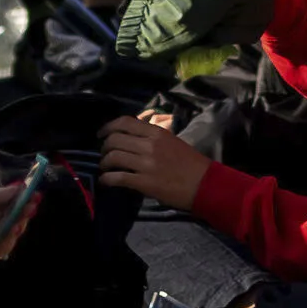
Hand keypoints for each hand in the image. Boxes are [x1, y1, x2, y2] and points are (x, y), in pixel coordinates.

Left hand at [96, 116, 211, 209]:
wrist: (205, 184)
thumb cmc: (191, 163)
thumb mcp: (172, 141)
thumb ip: (152, 137)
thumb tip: (132, 137)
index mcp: (157, 133)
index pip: (125, 122)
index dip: (108, 127)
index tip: (101, 134)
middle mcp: (149, 145)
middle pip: (114, 139)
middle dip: (104, 147)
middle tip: (104, 154)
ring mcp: (146, 164)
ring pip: (113, 157)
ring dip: (104, 163)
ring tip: (105, 168)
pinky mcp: (145, 182)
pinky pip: (118, 178)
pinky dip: (107, 179)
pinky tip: (105, 181)